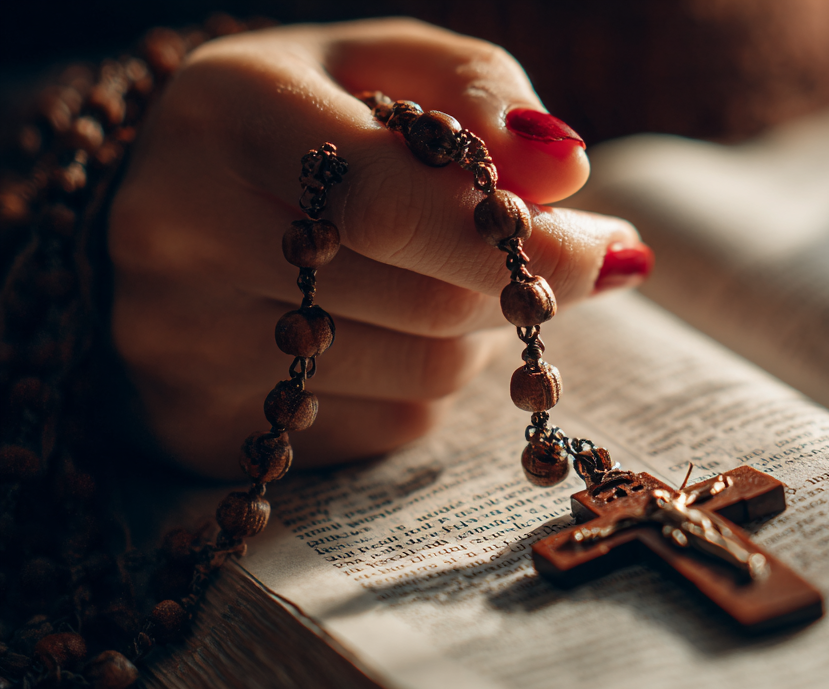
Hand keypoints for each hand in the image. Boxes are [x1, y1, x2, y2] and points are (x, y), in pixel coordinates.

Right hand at [109, 18, 652, 478]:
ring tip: (442, 273)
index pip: (397, 205)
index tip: (608, 246)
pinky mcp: (206, 426)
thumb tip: (566, 168)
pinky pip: (393, 424)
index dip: (524, 239)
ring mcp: (183, 344)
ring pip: (427, 370)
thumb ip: (475, 90)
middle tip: (565, 258)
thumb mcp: (377, 63)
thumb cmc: (293, 121)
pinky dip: (427, 377)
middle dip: (523, 285)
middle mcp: (181, 235)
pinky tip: (389, 324)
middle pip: (432, 301)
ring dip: (478, 329)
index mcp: (225, 116)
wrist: (160, 201)